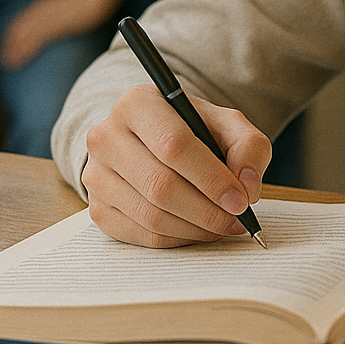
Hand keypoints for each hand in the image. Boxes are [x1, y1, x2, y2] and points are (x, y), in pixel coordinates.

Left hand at [0, 0, 110, 69]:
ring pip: (23, 36)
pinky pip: (35, 40)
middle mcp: (41, 10)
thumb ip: (62, 11)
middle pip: (18, 29)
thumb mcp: (70, 4)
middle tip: (3, 60)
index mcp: (44, 4)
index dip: (12, 35)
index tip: (5, 47)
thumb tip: (62, 20)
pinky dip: (25, 50)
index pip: (21, 21)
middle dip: (9, 45)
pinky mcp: (55, 25)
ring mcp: (47, 17)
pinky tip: (21, 59)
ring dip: (14, 50)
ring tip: (8, 64)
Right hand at [82, 83, 271, 247]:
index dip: (211, 178)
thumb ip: (248, 147)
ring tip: (223, 225)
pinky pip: (143, 236)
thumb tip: (248, 187)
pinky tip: (199, 229)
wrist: (153, 143)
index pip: (174, 145)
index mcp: (138, 104)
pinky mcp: (97, 209)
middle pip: (160, 185)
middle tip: (237, 220)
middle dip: (207, 210)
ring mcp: (96, 176)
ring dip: (196, 228)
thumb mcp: (226, 125)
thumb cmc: (192, 131)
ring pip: (151, 216)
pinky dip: (178, 239)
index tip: (240, 200)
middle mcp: (107, 137)